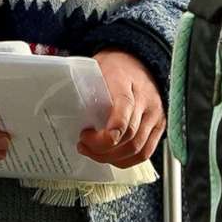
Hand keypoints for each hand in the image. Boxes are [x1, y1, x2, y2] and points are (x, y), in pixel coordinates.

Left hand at [77, 50, 166, 168]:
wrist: (138, 60)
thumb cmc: (114, 67)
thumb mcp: (95, 69)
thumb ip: (84, 89)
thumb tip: (62, 109)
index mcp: (125, 83)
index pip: (123, 112)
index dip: (108, 134)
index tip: (86, 137)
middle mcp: (146, 100)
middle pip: (128, 137)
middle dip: (102, 149)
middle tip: (83, 144)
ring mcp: (155, 114)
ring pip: (137, 149)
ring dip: (112, 157)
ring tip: (94, 152)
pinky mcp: (160, 125)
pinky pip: (146, 152)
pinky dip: (127, 160)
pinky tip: (111, 157)